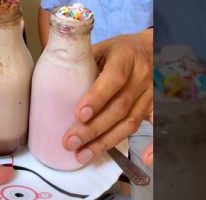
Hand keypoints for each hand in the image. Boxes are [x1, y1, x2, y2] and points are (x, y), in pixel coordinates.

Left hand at [62, 28, 152, 164]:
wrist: (152, 49)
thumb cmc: (120, 50)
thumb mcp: (102, 46)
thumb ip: (82, 60)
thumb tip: (50, 78)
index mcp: (126, 57)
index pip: (113, 78)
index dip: (97, 98)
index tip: (78, 114)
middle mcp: (141, 76)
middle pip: (119, 107)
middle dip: (93, 128)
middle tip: (70, 142)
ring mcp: (151, 94)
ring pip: (130, 122)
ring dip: (106, 141)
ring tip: (83, 154)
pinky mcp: (156, 107)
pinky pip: (156, 127)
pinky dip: (153, 145)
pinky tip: (144, 159)